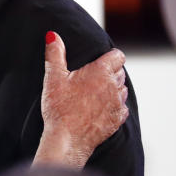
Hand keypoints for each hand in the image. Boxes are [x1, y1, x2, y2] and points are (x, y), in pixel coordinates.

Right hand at [33, 32, 128, 167]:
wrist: (66, 140)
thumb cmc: (59, 108)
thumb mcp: (53, 78)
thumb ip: (55, 54)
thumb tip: (53, 35)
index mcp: (100, 72)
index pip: (118, 56)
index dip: (111, 56)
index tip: (102, 59)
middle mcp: (113, 86)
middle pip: (120, 72)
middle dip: (110, 72)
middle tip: (93, 77)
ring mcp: (117, 104)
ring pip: (122, 90)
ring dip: (114, 89)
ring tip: (97, 93)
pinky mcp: (117, 121)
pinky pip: (122, 108)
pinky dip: (115, 106)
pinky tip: (102, 109)